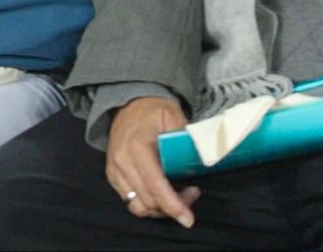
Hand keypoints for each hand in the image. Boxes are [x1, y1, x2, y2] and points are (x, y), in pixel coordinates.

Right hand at [105, 96, 199, 227]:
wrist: (128, 104)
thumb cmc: (152, 110)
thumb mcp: (173, 116)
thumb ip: (188, 138)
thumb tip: (209, 155)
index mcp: (136, 146)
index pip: (154, 184)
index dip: (172, 205)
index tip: (187, 218)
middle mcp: (121, 161)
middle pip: (147, 200)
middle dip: (172, 207)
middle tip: (191, 195)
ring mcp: (114, 170)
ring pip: (137, 206)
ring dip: (160, 209)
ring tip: (177, 196)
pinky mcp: (113, 176)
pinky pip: (130, 200)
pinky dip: (148, 203)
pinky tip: (161, 192)